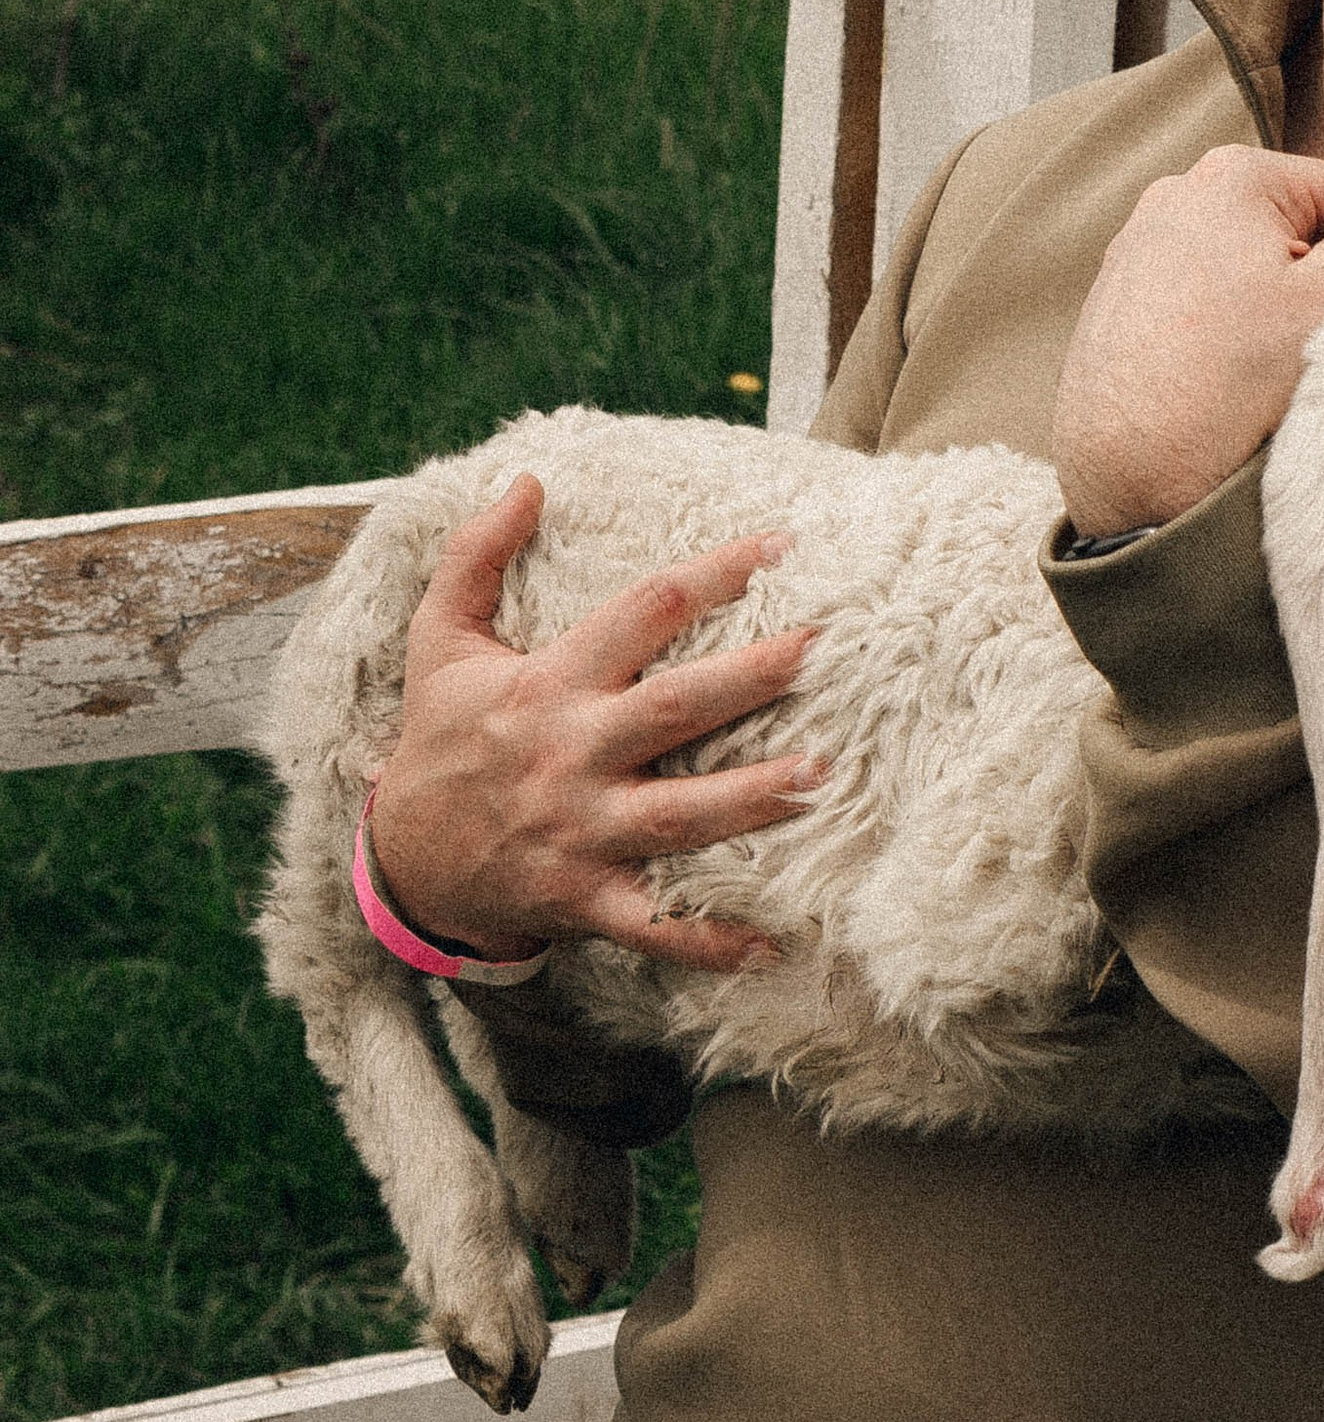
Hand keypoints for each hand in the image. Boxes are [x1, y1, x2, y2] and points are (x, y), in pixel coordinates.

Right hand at [364, 479, 826, 972]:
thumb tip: (526, 479)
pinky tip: (775, 942)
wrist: (401, 860)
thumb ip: (476, 555)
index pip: (642, 612)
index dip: (712, 573)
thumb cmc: (440, 739)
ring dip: (753, 799)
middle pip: (674, 709)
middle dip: (751, 679)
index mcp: (548, 684)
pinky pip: (655, 924)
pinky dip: (710, 940)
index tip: (783, 545)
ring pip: (679, 815)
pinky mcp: (585, 899)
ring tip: (824, 777)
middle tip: (824, 651)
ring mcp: (580, 832)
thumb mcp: (440, 640)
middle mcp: (571, 754)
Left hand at [1050, 137, 1323, 540]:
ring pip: (1251, 261)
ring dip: (1290, 302)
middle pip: (1298, 226)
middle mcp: (1176, 193)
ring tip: (1305, 365)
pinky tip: (1248, 375)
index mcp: (1233, 175)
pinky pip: (1203, 292)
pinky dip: (1238, 322)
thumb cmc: (1233, 384)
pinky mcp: (1118, 295)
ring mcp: (1138, 244)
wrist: (1125, 474)